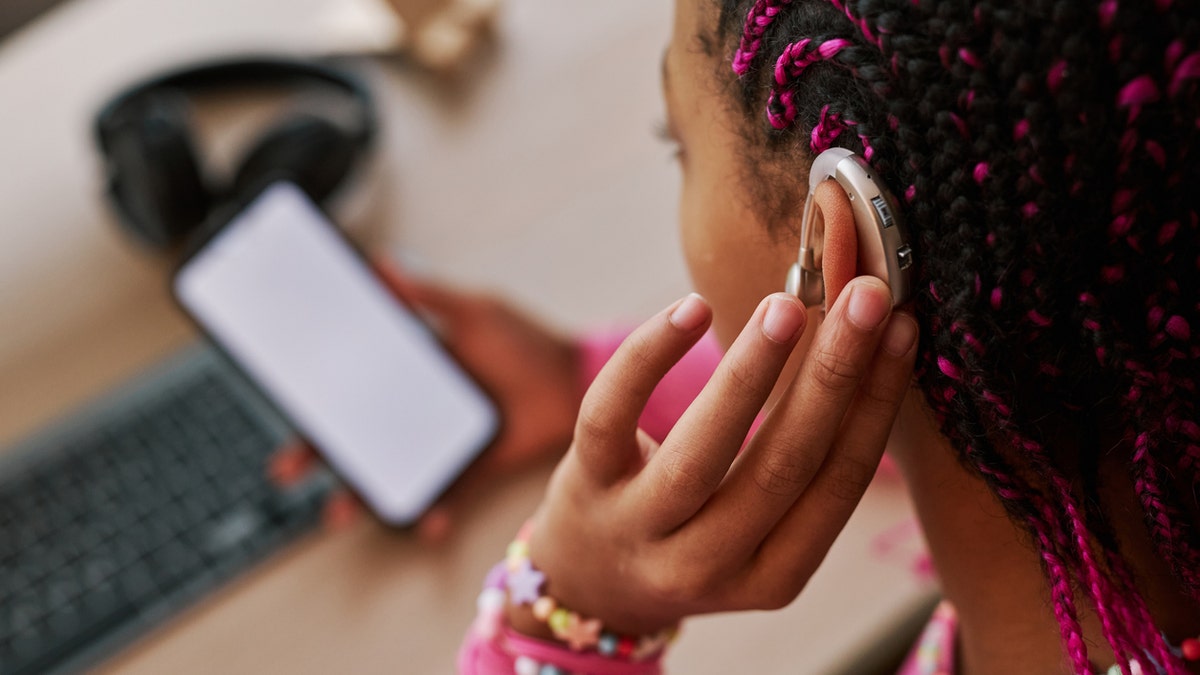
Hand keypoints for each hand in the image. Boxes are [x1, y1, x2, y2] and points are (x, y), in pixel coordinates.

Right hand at [270, 257, 582, 540]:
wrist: (576, 377)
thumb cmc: (523, 339)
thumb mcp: (474, 312)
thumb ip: (429, 295)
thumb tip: (381, 261)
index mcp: (412, 373)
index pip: (351, 387)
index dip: (316, 400)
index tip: (284, 408)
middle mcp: (419, 412)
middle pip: (356, 437)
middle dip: (318, 455)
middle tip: (284, 469)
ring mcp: (443, 444)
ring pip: (391, 474)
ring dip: (361, 497)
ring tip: (336, 514)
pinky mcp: (474, 468)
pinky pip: (448, 495)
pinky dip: (435, 513)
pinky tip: (427, 525)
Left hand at [511, 277, 918, 637]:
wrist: (590, 582)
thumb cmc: (692, 534)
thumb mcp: (753, 530)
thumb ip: (800, 466)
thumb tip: (859, 347)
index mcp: (773, 575)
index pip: (837, 485)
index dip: (875, 405)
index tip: (902, 331)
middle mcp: (708, 563)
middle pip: (782, 467)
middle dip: (832, 376)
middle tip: (866, 298)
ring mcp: (640, 528)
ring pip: (703, 449)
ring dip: (753, 369)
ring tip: (788, 304)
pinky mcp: (586, 484)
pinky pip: (612, 415)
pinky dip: (649, 356)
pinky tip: (692, 310)